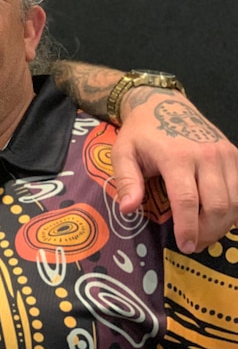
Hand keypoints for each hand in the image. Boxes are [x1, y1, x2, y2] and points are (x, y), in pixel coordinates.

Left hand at [111, 87, 237, 252]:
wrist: (162, 103)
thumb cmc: (140, 133)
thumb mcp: (122, 153)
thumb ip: (126, 181)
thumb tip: (128, 210)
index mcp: (176, 156)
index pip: (187, 200)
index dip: (188, 227)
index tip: (184, 245)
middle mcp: (206, 155)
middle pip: (217, 204)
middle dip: (207, 231)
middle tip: (193, 244)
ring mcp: (224, 154)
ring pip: (234, 200)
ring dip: (222, 224)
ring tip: (204, 235)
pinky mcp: (234, 154)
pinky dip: (234, 209)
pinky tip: (220, 219)